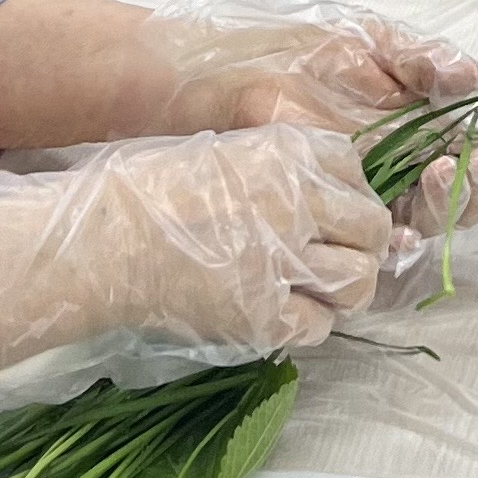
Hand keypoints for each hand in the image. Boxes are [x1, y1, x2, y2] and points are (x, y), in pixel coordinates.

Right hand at [0, 125, 390, 373]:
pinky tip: (282, 312)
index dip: (347, 192)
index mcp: (288, 151)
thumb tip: (327, 200)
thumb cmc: (152, 189)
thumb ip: (284, 171)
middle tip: (334, 255)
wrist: (105, 241)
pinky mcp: (264, 316)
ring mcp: (286, 261)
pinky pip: (318, 326)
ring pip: (359, 282)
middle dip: (361, 244)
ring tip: (317, 289)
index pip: (355, 168)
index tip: (330, 207)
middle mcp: (299, 201)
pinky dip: (308, 324)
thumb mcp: (227, 153)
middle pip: (372, 228)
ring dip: (345, 288)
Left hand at [153, 10, 477, 235]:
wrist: (220, 74)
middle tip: (475, 163)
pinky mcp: (331, 214)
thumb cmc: (294, 50)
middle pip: (464, 196)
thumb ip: (423, 57)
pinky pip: (372, 241)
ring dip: (448, 207)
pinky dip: (394, 239)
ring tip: (443, 173)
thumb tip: (472, 76)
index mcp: (421, 125)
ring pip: (428, 222)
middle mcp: (403, 167)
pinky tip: (397, 228)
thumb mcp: (367, 41)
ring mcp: (369, 193)